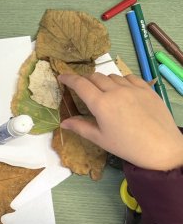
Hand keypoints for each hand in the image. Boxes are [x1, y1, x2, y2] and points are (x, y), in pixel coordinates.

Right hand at [58, 73, 182, 170]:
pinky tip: (121, 90)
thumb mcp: (100, 139)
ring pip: (112, 76)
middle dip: (85, 80)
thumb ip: (80, 127)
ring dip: (103, 80)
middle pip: (95, 77)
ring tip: (103, 91)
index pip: (80, 84)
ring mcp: (133, 88)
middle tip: (82, 88)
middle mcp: (115, 91)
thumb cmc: (127, 146)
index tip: (61, 77)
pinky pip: (129, 77)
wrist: (162, 147)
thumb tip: (64, 122)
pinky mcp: (147, 89)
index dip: (68, 78)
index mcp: (101, 104)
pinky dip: (120, 80)